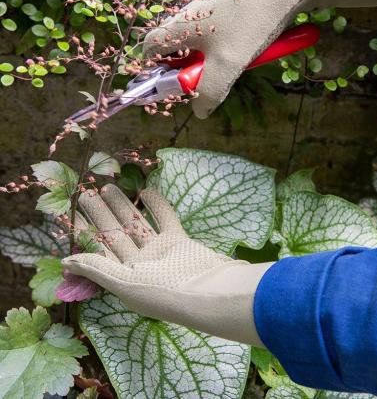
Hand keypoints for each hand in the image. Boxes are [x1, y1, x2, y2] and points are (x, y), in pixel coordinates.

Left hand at [62, 184, 271, 345]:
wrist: (206, 290)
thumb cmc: (162, 292)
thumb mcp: (124, 283)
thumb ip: (97, 269)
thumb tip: (66, 263)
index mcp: (125, 278)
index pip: (101, 251)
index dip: (87, 232)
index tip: (75, 213)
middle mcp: (141, 265)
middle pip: (117, 235)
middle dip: (102, 215)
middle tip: (88, 193)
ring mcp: (161, 252)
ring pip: (138, 224)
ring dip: (125, 206)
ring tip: (109, 187)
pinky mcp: (179, 241)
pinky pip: (165, 219)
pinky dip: (157, 205)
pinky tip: (145, 191)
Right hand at [144, 0, 376, 117]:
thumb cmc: (254, 21)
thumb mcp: (229, 65)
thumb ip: (208, 93)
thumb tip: (200, 114)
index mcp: (181, 26)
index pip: (148, 52)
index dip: (150, 75)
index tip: (162, 93)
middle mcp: (194, 17)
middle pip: (174, 53)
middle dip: (185, 75)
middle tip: (202, 88)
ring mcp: (215, 15)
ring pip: (202, 50)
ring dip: (211, 68)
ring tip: (233, 70)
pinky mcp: (236, 14)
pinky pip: (224, 42)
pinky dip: (229, 56)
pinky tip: (248, 56)